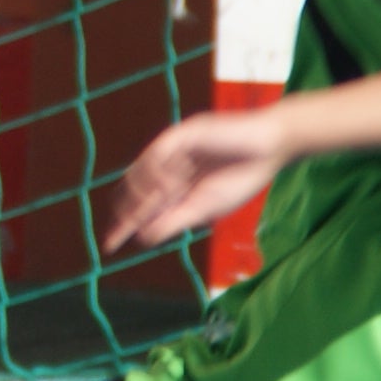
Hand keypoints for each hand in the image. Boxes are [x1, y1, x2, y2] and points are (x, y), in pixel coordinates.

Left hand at [99, 106, 287, 255]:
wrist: (270, 149)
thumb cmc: (241, 179)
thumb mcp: (204, 208)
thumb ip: (174, 220)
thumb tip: (143, 238)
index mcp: (175, 186)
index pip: (142, 206)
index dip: (125, 224)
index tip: (109, 246)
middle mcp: (168, 167)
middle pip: (134, 189)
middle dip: (125, 213)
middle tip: (117, 234)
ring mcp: (173, 150)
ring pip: (141, 172)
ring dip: (140, 196)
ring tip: (143, 214)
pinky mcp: (183, 133)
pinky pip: (159, 152)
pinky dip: (157, 171)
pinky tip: (165, 188)